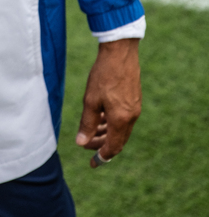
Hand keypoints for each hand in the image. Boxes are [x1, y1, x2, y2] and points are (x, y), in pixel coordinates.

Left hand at [76, 37, 141, 167]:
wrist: (120, 52)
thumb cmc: (103, 75)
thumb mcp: (90, 101)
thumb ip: (87, 124)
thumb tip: (81, 143)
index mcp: (121, 120)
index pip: (113, 147)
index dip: (102, 157)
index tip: (92, 163)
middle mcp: (131, 117)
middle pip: (118, 140)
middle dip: (102, 145)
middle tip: (87, 145)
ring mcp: (134, 108)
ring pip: (121, 129)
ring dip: (106, 133)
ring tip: (91, 131)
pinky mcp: (134, 99)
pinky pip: (123, 119)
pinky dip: (112, 123)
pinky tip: (100, 117)